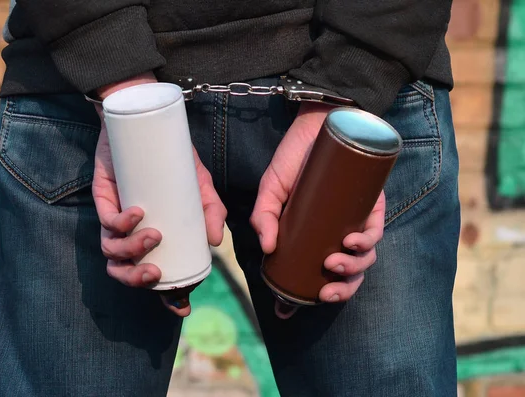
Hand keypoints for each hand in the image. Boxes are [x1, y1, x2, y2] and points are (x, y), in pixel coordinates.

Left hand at [92, 74, 226, 317]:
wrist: (146, 122)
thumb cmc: (172, 158)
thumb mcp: (199, 183)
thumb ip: (211, 209)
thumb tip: (216, 241)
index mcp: (154, 236)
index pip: (156, 273)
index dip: (166, 295)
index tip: (180, 306)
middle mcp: (131, 232)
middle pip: (124, 270)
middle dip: (137, 280)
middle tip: (156, 274)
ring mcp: (114, 216)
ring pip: (111, 250)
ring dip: (131, 251)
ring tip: (155, 235)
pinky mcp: (102, 197)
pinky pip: (105, 221)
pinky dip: (120, 224)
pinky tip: (138, 214)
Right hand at [250, 102, 385, 318]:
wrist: (316, 123)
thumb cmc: (294, 157)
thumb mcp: (270, 189)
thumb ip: (264, 216)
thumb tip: (268, 249)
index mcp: (313, 235)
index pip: (315, 272)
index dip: (306, 295)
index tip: (288, 310)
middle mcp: (336, 231)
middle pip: (347, 273)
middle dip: (340, 290)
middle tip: (325, 292)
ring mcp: (355, 218)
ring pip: (365, 257)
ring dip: (353, 270)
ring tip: (334, 264)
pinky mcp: (372, 202)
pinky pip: (377, 229)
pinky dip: (368, 242)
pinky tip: (353, 243)